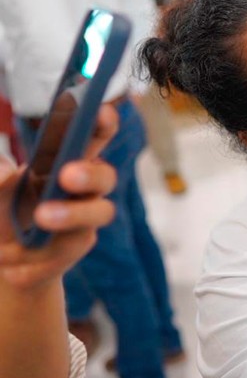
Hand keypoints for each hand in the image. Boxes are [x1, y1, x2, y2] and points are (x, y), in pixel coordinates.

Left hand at [0, 106, 118, 292]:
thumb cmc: (0, 209)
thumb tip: (7, 173)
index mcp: (62, 160)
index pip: (92, 136)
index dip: (102, 122)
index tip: (99, 110)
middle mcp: (82, 186)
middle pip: (106, 175)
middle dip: (91, 173)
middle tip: (65, 175)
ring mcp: (85, 217)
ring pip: (101, 212)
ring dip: (73, 214)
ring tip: (42, 219)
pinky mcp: (77, 247)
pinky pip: (68, 251)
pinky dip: (39, 259)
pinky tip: (12, 267)